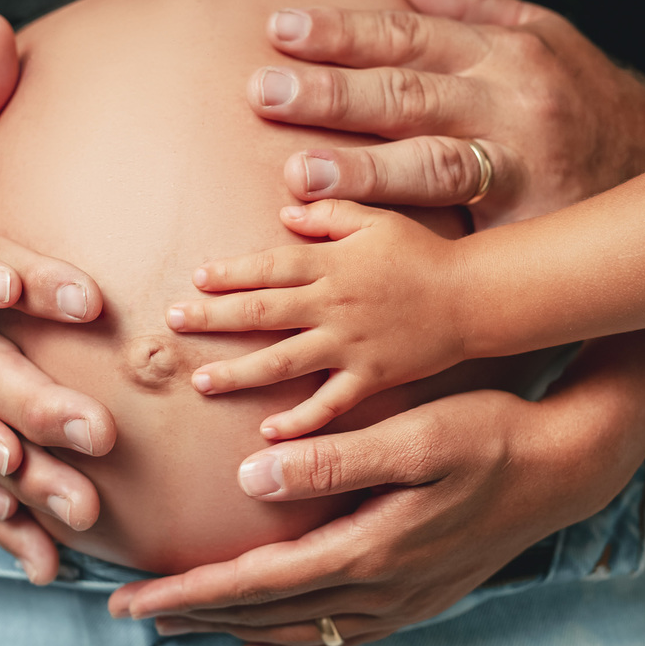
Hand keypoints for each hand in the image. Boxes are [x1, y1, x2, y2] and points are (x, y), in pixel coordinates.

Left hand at [108, 327, 644, 645]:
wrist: (563, 467)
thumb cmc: (487, 438)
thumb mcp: (410, 438)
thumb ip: (331, 462)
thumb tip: (251, 480)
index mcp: (367, 548)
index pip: (257, 582)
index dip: (190, 592)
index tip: (134, 600)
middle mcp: (379, 588)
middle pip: (267, 613)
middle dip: (195, 614)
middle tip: (132, 613)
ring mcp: (401, 600)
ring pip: (298, 630)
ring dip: (235, 628)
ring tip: (184, 628)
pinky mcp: (418, 598)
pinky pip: (338, 636)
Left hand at [168, 199, 463, 437]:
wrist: (471, 296)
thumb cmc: (421, 253)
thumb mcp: (376, 220)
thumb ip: (329, 215)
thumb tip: (284, 213)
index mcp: (331, 264)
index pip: (269, 267)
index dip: (230, 274)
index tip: (195, 280)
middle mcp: (333, 304)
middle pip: (262, 312)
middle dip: (213, 319)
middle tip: (172, 327)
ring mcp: (350, 344)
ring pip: (283, 361)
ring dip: (239, 372)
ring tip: (202, 381)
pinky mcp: (370, 377)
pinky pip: (329, 404)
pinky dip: (299, 420)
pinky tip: (267, 432)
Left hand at [250, 0, 644, 228]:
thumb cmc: (584, 99)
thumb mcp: (539, 34)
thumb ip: (466, 1)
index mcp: (501, 50)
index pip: (408, 34)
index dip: (343, 32)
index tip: (281, 30)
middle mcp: (508, 100)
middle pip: (409, 92)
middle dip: (332, 91)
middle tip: (264, 91)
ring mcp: (519, 162)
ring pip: (433, 161)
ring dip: (363, 169)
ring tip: (300, 173)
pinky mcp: (527, 220)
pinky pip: (462, 228)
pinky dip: (413, 232)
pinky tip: (362, 238)